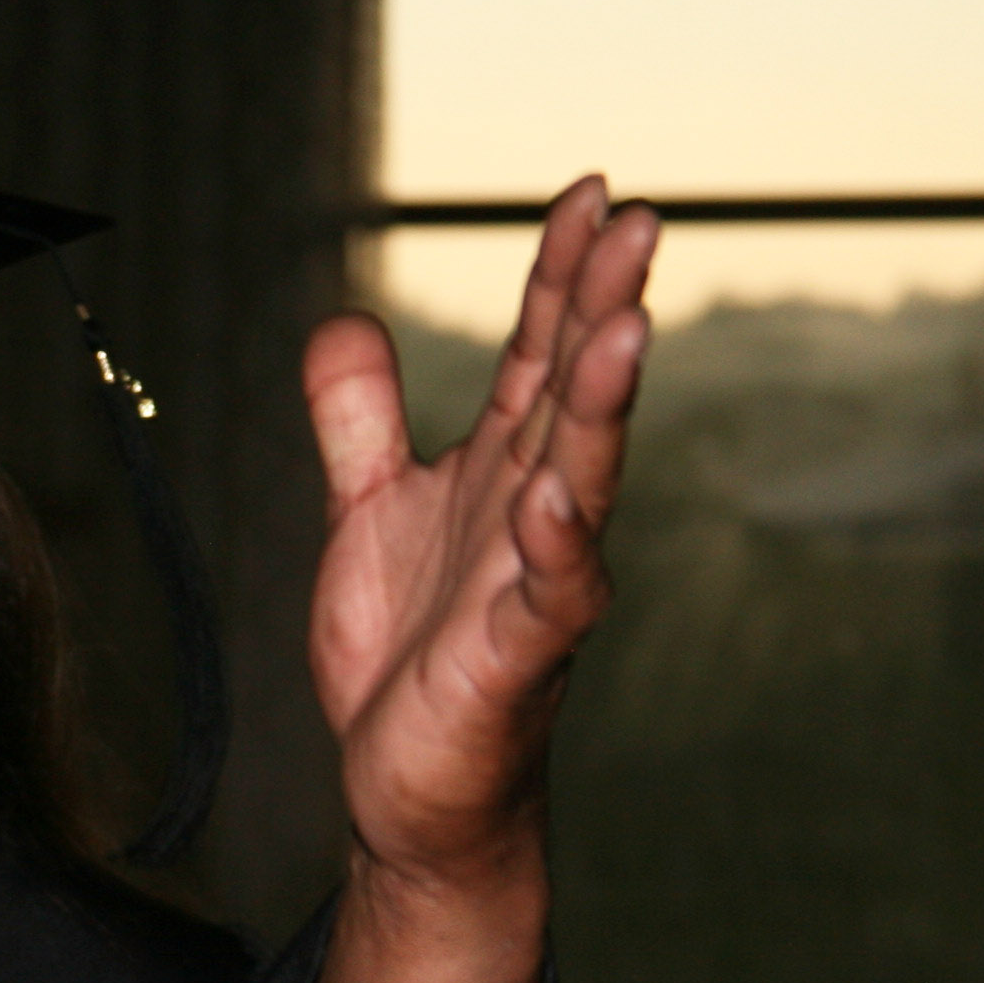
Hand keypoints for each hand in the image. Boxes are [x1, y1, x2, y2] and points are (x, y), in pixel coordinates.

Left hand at [303, 176, 657, 891]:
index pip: (540, 353)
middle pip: (574, 396)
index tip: (589, 192)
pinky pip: (548, 601)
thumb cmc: (405, 653)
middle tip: (637, 222)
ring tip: (622, 332)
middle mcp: (533, 516)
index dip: (561, 274)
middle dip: (603, 309)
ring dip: (601, 410)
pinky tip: (557, 501)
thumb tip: (345, 321)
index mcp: (502, 472)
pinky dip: (557, 550)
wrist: (404, 791)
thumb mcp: (367, 514)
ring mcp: (533, 587)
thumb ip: (361, 422)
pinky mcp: (514, 664)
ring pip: (581, 483)